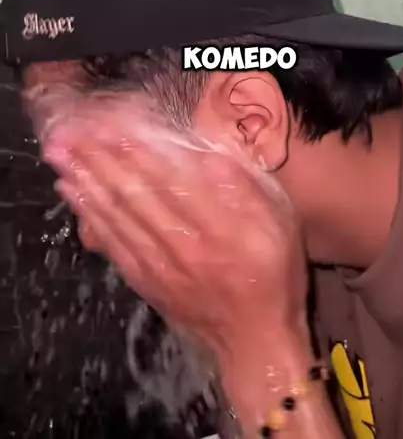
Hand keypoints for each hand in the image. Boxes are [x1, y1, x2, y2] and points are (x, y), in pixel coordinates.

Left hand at [42, 95, 307, 362]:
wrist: (255, 341)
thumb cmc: (273, 272)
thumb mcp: (280, 221)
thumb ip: (246, 188)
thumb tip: (209, 156)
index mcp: (221, 224)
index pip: (171, 176)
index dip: (137, 149)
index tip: (112, 122)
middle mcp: (184, 242)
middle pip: (135, 192)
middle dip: (100, 158)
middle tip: (71, 130)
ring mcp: (160, 264)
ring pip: (117, 214)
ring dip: (86, 180)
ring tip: (60, 152)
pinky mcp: (146, 280)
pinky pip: (112, 241)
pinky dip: (90, 213)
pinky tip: (73, 192)